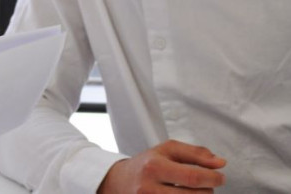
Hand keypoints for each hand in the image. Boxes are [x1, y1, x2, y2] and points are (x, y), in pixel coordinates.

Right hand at [98, 140, 226, 192]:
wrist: (119, 181)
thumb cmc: (146, 164)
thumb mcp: (167, 150)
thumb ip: (195, 153)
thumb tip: (220, 163)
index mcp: (154, 167)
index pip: (193, 177)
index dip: (213, 178)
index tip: (220, 177)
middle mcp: (149, 188)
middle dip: (208, 190)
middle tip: (206, 184)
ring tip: (194, 191)